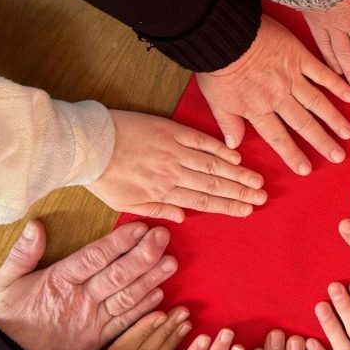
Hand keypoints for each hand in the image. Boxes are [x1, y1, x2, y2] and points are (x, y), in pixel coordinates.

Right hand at [0, 220, 174, 349]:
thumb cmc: (6, 319)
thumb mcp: (4, 282)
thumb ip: (23, 253)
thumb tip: (36, 226)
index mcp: (58, 282)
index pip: (94, 258)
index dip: (119, 242)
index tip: (140, 228)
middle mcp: (80, 302)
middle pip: (117, 276)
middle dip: (144, 255)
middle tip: (164, 238)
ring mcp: (92, 322)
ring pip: (127, 298)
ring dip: (151, 280)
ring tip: (171, 263)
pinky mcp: (100, 339)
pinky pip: (126, 323)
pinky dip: (144, 309)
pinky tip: (161, 295)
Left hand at [87, 110, 265, 221]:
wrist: (86, 143)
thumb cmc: (102, 176)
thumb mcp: (123, 203)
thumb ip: (155, 211)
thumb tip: (182, 218)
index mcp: (162, 192)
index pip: (203, 202)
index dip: (228, 207)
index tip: (247, 211)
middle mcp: (173, 173)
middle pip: (214, 185)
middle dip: (241, 193)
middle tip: (263, 197)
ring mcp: (174, 151)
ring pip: (213, 165)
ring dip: (238, 173)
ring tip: (257, 180)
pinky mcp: (170, 131)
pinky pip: (200, 141)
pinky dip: (219, 148)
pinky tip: (236, 155)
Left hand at [196, 15, 349, 175]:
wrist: (224, 33)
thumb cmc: (217, 66)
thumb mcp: (216, 100)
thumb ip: (228, 123)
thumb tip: (234, 146)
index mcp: (258, 109)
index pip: (278, 138)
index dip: (292, 155)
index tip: (306, 169)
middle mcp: (278, 98)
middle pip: (303, 124)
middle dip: (322, 142)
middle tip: (338, 157)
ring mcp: (290, 77)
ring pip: (316, 103)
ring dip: (333, 119)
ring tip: (347, 133)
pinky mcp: (298, 56)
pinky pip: (320, 73)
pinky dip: (335, 84)